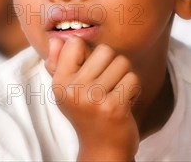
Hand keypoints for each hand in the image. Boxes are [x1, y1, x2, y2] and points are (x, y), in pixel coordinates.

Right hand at [46, 36, 140, 160]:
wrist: (102, 150)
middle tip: (107, 85)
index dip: (89, 54)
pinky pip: (132, 79)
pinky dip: (134, 90)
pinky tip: (124, 103)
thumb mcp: (67, 91)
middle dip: (112, 65)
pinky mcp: (113, 107)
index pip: (75, 43)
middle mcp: (73, 90)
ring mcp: (93, 99)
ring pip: (122, 63)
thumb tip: (56, 39)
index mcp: (59, 82)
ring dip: (124, 78)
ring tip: (115, 94)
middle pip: (105, 50)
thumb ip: (59, 64)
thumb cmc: (87, 114)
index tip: (90, 74)